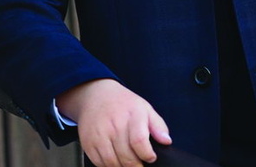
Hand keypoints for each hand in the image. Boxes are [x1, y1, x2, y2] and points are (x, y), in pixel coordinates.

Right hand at [56, 79, 171, 166]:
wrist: (96, 95)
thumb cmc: (123, 104)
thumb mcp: (145, 108)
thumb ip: (158, 126)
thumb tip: (167, 141)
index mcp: (132, 115)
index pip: (139, 141)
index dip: (147, 155)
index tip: (151, 157)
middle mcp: (114, 124)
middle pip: (126, 156)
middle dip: (136, 166)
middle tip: (140, 164)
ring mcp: (99, 134)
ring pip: (112, 163)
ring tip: (128, 164)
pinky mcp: (88, 142)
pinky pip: (99, 163)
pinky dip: (108, 166)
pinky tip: (115, 160)